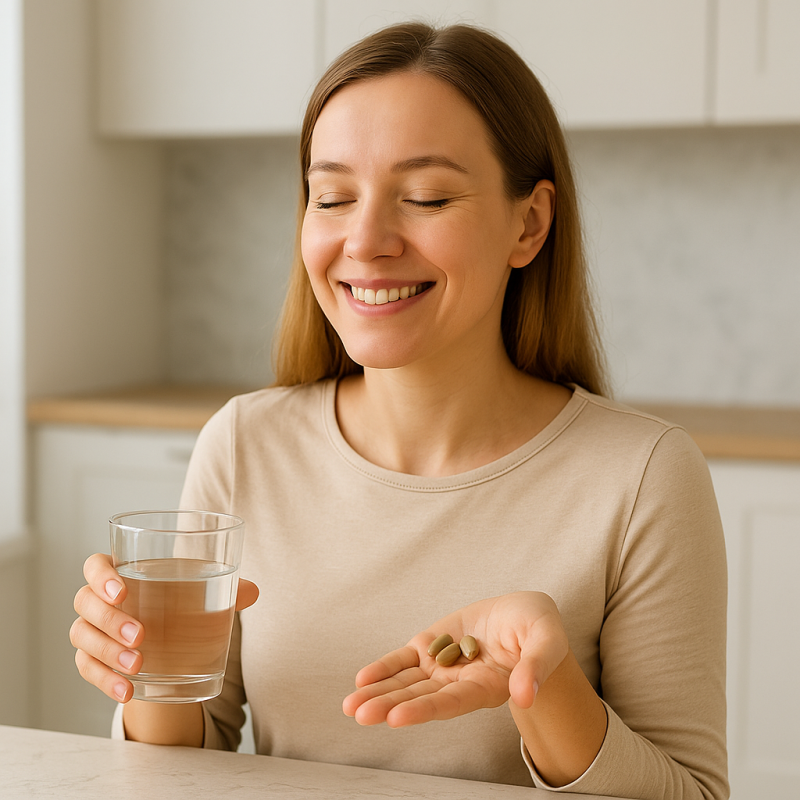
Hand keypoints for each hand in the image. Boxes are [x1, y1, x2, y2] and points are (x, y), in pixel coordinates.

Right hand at [69, 553, 258, 702]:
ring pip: (82, 636)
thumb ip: (227, 589)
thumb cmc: (181, 604)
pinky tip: (127, 690)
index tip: (123, 591)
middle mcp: (99, 599)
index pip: (94, 565)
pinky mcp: (92, 660)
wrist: (169, 640)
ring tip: (139, 665)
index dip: (101, 576)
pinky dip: (104, 681)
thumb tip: (252, 592)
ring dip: (107, 652)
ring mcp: (92, 630)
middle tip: (142, 635)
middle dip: (111, 620)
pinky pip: (86, 669)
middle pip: (85, 602)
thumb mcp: (203, 593)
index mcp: (122, 573)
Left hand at [342, 591, 568, 727]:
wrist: (525, 614)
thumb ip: (536, 667)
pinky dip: (384, 668)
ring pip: (406, 682)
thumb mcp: (547, 642)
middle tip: (360, 714)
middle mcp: (459, 682)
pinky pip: (404, 659)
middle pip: (420, 698)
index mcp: (487, 687)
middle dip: (389, 706)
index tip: (396, 718)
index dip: (424, 710)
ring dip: (378, 692)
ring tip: (351, 705)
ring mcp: (442, 664)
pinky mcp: (432, 644)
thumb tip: (524, 695)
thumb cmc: (540, 630)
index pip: (451, 703)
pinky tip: (362, 679)